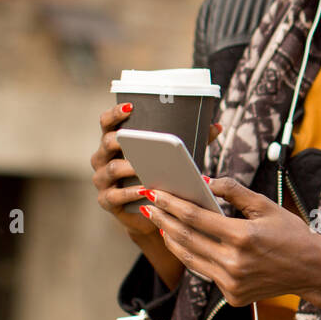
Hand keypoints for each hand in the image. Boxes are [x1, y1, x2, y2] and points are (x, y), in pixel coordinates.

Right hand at [91, 102, 222, 238]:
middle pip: (106, 143)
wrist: (151, 212)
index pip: (107, 123)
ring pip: (112, 169)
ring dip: (129, 168)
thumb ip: (191, 141)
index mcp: (115, 143)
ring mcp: (102, 180)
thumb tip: (217, 126)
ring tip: (145, 167)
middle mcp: (102, 158)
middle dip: (122, 140)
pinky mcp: (106, 201)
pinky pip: (116, 195)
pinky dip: (131, 192)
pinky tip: (146, 190)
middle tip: (138, 140)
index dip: (115, 114)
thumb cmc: (159, 176)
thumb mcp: (172, 157)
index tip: (130, 107)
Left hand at [138, 176, 320, 306]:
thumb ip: (235, 192)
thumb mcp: (267, 206)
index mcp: (243, 237)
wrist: (312, 270)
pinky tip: (183, 244)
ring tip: (160, 224)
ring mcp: (232, 283)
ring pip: (190, 259)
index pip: (196, 218)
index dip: (172, 205)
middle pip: (186, 239)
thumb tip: (206, 182)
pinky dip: (192, 257)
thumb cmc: (291, 234)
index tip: (156, 194)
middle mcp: (234, 263)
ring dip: (172, 240)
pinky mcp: (233, 296)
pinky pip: (205, 273)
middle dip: (164, 220)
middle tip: (149, 207)